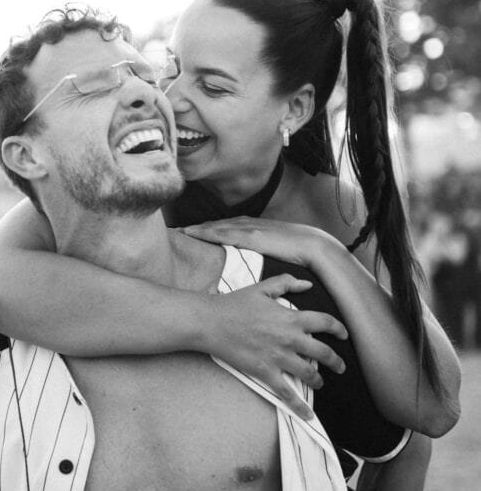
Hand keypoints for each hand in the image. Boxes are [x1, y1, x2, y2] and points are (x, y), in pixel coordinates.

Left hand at [182, 217, 331, 269]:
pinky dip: (207, 232)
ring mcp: (248, 228)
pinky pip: (224, 232)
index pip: (224, 227)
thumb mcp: (276, 250)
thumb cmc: (297, 252)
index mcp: (253, 228)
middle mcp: (248, 224)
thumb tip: (254, 266)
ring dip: (197, 228)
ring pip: (216, 226)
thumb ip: (263, 253)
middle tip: (177, 231)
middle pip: (216, 224)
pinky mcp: (251, 235)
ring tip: (179, 231)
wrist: (314, 246)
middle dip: (196, 227)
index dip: (207, 229)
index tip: (190, 233)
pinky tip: (193, 233)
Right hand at [206, 275, 346, 419]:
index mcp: (291, 318)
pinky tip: (308, 415)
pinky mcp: (265, 372)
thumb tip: (307, 284)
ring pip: (309, 373)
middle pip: (323, 352)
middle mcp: (290, 339)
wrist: (212, 322)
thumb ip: (287, 283)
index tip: (344, 335)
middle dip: (336, 361)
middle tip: (340, 367)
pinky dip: (299, 406)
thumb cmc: (235, 304)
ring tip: (320, 383)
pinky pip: (286, 392)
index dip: (339, 329)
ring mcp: (278, 357)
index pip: (325, 323)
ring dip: (318, 380)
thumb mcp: (263, 287)